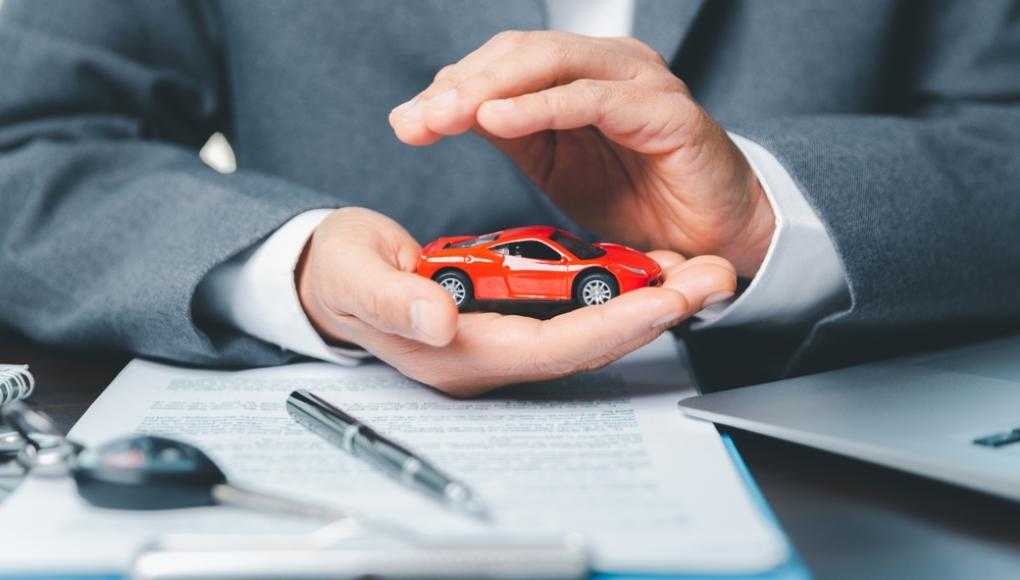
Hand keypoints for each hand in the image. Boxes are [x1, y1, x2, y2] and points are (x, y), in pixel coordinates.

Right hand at [296, 207, 735, 396]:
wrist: (331, 277)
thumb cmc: (340, 276)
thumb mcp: (355, 278)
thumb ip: (395, 301)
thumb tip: (439, 322)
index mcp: (459, 352)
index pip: (550, 347)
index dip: (610, 326)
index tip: (665, 301)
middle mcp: (492, 353)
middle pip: (586, 343)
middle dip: (652, 313)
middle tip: (710, 278)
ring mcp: (503, 337)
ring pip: (589, 328)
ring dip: (646, 301)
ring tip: (700, 270)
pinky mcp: (510, 315)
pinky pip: (575, 309)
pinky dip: (615, 289)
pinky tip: (650, 267)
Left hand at [389, 31, 774, 276]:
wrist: (712, 239)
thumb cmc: (639, 200)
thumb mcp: (557, 166)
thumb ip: (512, 132)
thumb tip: (445, 112)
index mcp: (580, 74)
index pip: (504, 61)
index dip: (453, 86)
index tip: (409, 123)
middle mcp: (609, 66)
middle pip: (520, 53)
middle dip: (461, 86)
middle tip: (417, 121)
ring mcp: (639, 83)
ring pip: (552, 64)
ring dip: (491, 89)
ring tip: (445, 118)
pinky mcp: (666, 112)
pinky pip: (592, 100)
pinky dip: (541, 107)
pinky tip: (498, 120)